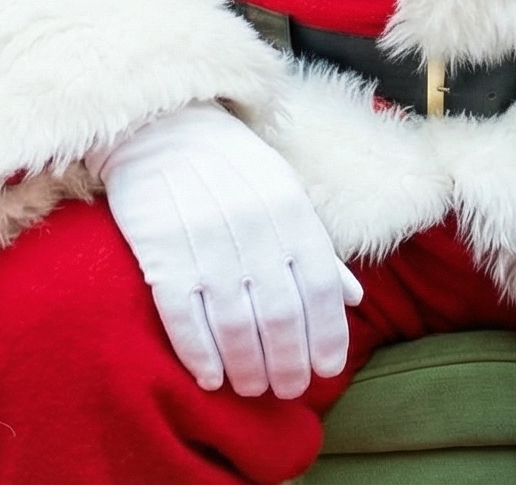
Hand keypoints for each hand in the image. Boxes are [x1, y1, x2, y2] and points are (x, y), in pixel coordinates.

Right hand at [99, 101, 363, 398]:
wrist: (163, 126)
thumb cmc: (232, 163)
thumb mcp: (286, 191)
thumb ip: (318, 248)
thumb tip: (354, 299)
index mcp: (291, 212)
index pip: (320, 289)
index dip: (327, 337)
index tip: (327, 371)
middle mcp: (254, 230)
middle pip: (280, 316)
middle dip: (288, 364)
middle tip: (288, 390)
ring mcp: (206, 244)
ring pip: (235, 325)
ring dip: (247, 368)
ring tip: (251, 387)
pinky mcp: (161, 254)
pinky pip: (184, 318)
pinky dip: (201, 355)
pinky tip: (211, 377)